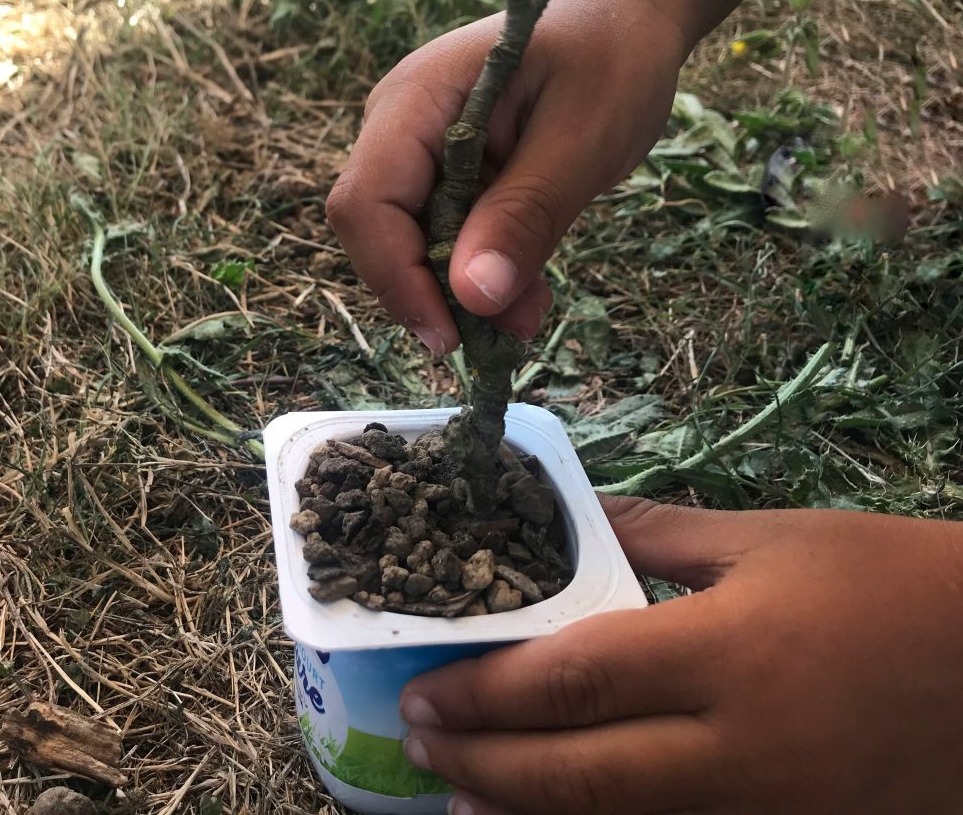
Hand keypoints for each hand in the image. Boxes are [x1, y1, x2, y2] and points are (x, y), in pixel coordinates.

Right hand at [326, 0, 685, 352]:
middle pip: (382, 232)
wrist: (628, 19)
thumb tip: (472, 297)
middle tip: (512, 330)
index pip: (366, 202)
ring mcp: (420, 151)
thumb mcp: (582, 138)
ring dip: (465, 292)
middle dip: (437, 293)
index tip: (450, 336)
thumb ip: (526, 214)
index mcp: (419, 99)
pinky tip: (527, 291)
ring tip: (531, 313)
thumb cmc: (612, 56)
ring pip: (414, 245)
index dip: (395, 277)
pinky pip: (448, 239)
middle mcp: (401, 126)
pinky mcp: (447, 175)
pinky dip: (482, 274)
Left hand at [399, 497, 962, 814]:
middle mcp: (736, 752)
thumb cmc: (882, 581)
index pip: (573, 680)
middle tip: (420, 742)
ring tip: (460, 800)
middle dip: (485, 761)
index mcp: (725, 653)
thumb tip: (572, 517)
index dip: (487, 691)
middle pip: (579, 774)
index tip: (426, 688)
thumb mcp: (768, 538)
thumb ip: (655, 532)